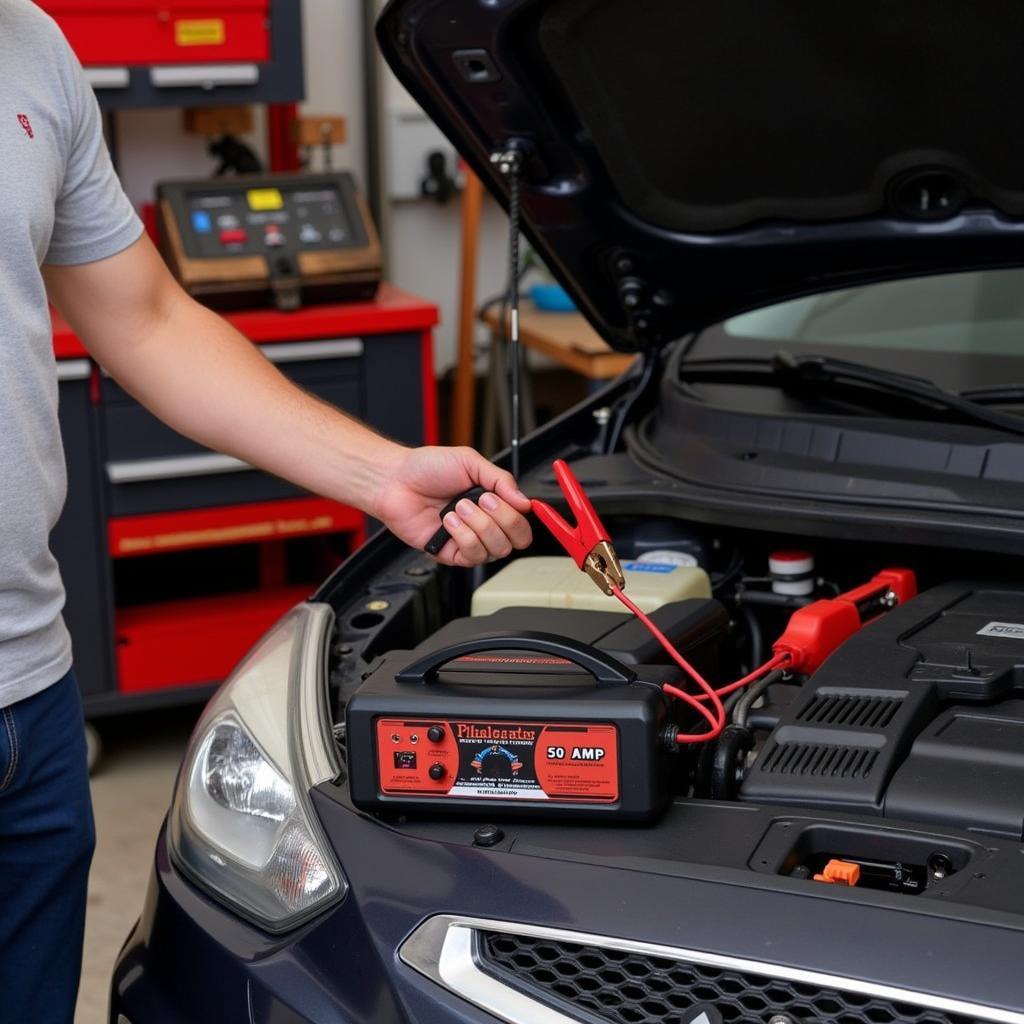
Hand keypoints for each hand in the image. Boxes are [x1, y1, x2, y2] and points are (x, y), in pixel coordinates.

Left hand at [373, 446, 532, 566]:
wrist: (395, 480)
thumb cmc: (427, 468)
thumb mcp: (470, 462)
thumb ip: (501, 480)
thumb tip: (525, 502)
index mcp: (493, 503)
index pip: (523, 522)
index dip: (517, 514)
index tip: (501, 498)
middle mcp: (484, 524)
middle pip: (516, 540)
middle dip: (501, 519)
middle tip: (480, 500)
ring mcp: (469, 540)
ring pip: (496, 550)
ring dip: (479, 526)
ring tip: (457, 508)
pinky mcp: (451, 554)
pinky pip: (472, 556)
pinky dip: (463, 536)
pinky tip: (448, 521)